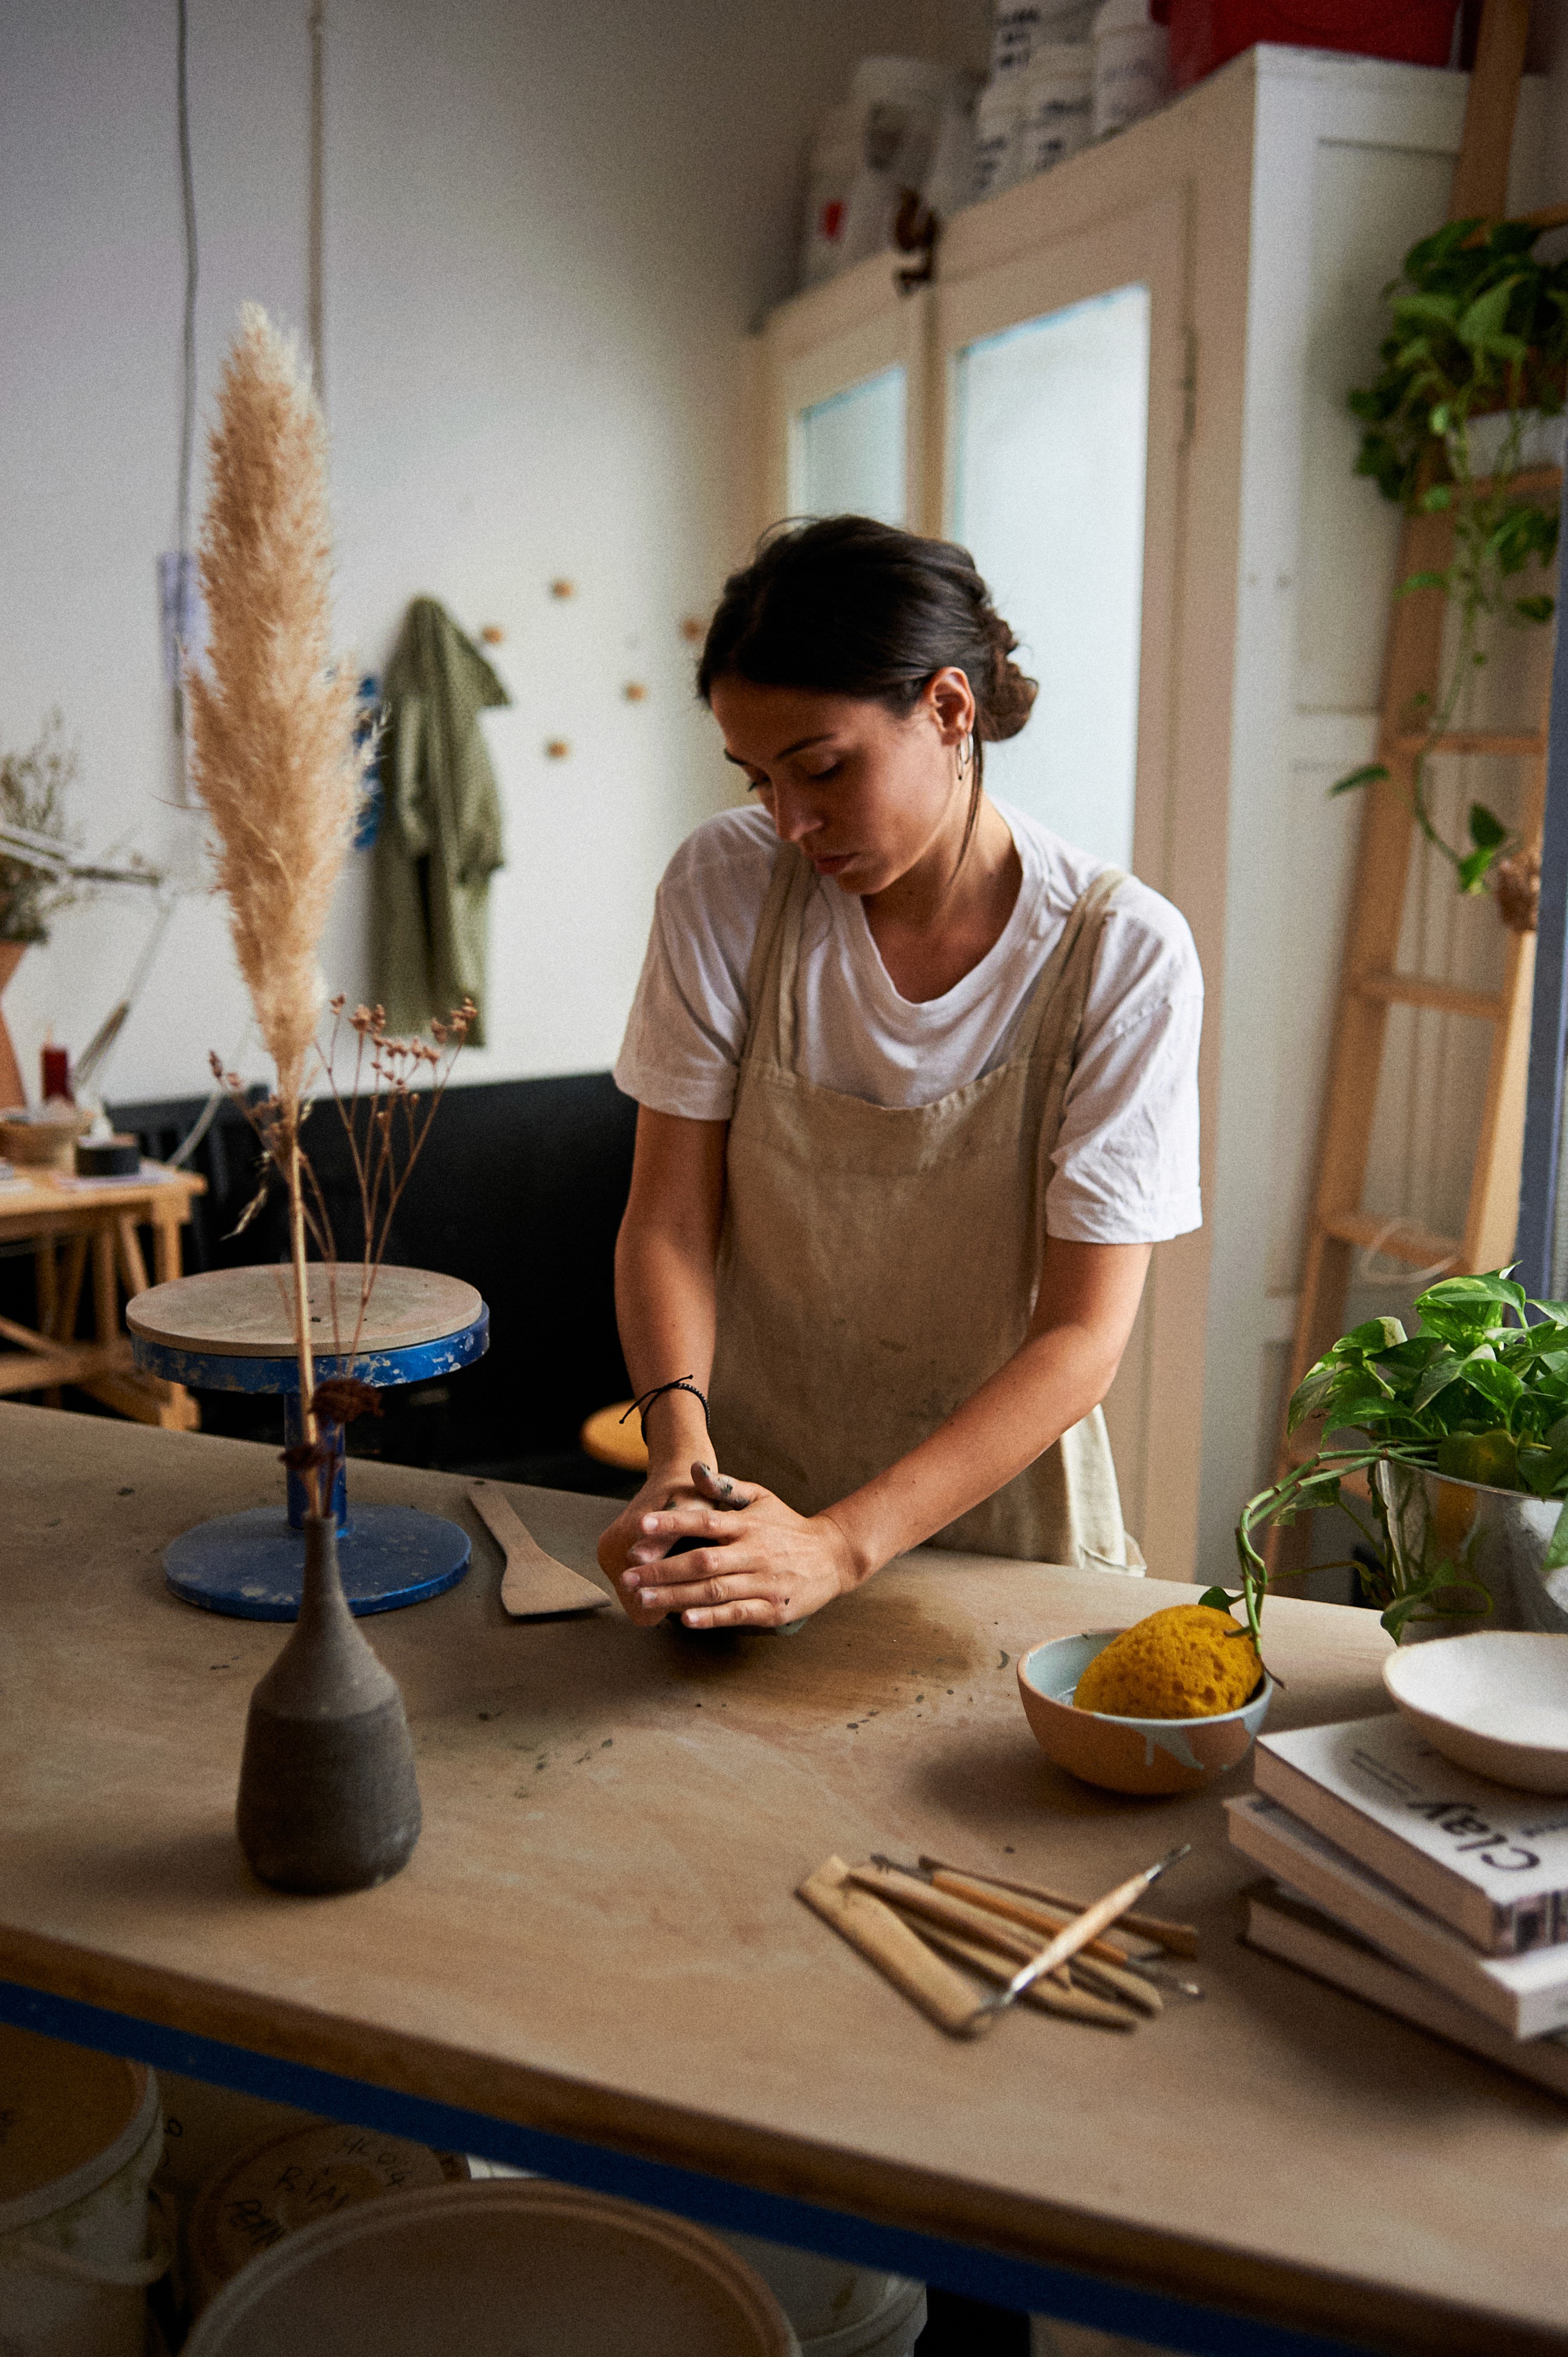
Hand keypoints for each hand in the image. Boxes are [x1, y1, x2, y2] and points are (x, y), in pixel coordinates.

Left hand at [617, 1462, 861, 1629]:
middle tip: (628, 1575)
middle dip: (662, 1569)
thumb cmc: (788, 1526)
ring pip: (714, 1590)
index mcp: (747, 1525)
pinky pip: (738, 1613)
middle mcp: (754, 1552)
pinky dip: (711, 1617)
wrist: (834, 1556)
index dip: (672, 1523)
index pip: (705, 1520)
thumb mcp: (761, 1498)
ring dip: (676, 1596)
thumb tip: (695, 1469)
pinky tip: (685, 1619)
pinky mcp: (773, 1609)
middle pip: (702, 1561)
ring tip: (644, 1599)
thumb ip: (726, 1486)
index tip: (641, 1526)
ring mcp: (764, 1582)